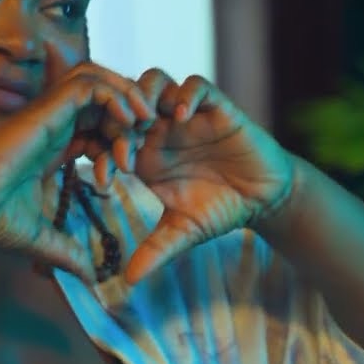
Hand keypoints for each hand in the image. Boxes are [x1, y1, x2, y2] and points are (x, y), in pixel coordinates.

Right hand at [0, 62, 153, 282]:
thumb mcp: (41, 239)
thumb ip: (68, 252)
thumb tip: (90, 277)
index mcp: (53, 149)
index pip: (96, 128)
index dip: (117, 141)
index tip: (128, 168)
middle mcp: (54, 127)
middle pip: (102, 100)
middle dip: (129, 115)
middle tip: (145, 140)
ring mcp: (51, 114)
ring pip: (99, 82)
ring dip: (127, 96)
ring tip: (143, 121)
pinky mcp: (48, 107)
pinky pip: (91, 85)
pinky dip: (115, 94)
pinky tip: (128, 120)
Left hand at [115, 70, 295, 283]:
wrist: (262, 198)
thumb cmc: (218, 210)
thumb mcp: (183, 232)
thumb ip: (156, 250)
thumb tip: (129, 282)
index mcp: (144, 153)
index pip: (109, 138)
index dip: (101, 153)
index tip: (105, 177)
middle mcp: (160, 128)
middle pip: (124, 99)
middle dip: (116, 115)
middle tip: (121, 139)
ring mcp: (186, 114)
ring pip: (154, 81)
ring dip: (145, 94)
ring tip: (146, 119)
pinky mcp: (215, 106)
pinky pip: (194, 86)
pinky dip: (185, 94)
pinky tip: (181, 117)